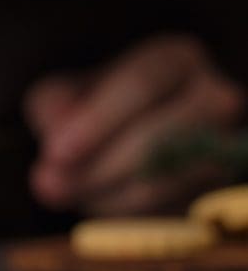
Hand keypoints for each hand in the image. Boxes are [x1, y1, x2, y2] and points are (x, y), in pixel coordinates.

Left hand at [24, 35, 245, 214]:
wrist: (131, 136)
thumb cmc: (97, 106)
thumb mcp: (66, 94)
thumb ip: (55, 108)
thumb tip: (58, 139)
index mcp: (177, 59)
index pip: (141, 84)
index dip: (96, 120)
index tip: (56, 151)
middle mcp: (214, 97)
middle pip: (156, 137)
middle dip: (96, 166)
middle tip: (49, 184)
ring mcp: (221, 145)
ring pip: (162, 180)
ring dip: (104, 193)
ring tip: (60, 192)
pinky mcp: (216, 189)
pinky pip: (168, 210)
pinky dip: (123, 211)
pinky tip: (91, 201)